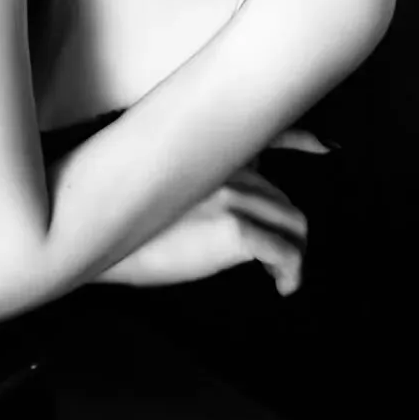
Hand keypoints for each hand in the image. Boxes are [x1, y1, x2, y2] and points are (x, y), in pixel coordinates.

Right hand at [95, 128, 328, 294]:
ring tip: (281, 275)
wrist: (91, 233)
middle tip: (276, 256)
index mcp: (213, 150)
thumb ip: (197, 180)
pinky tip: (282, 286)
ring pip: (292, 223)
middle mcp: (229, 165)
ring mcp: (234, 194)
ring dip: (292, 251)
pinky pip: (284, 252)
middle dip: (286, 228)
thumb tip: (226, 205)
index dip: (302, 139)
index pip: (272, 133)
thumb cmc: (118, 216)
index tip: (327, 146)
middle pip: (284, 198)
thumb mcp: (160, 186)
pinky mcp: (234, 229)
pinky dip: (291, 272)